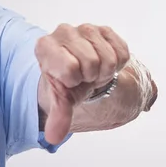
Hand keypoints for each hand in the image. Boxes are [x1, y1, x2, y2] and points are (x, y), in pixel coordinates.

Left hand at [35, 23, 130, 144]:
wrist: (79, 73)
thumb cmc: (66, 84)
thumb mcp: (60, 99)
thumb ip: (58, 116)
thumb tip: (53, 137)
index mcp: (44, 46)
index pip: (69, 69)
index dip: (74, 81)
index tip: (70, 81)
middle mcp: (62, 32)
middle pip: (90, 62)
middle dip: (91, 76)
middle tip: (84, 77)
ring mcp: (84, 28)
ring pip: (108, 57)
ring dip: (104, 71)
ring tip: (92, 71)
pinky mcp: (104, 30)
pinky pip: (122, 51)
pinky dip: (117, 63)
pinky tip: (103, 62)